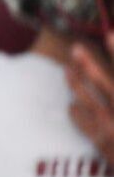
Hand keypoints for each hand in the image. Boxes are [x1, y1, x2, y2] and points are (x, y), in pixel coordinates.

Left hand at [67, 40, 113, 164]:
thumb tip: (77, 102)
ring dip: (77, 84)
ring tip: (67, 70)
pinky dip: (77, 112)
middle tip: (76, 47)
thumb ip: (112, 92)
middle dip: (91, 64)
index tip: (109, 33)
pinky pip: (84, 122)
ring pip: (89, 100)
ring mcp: (113, 127)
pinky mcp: (104, 143)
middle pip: (108, 83)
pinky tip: (71, 105)